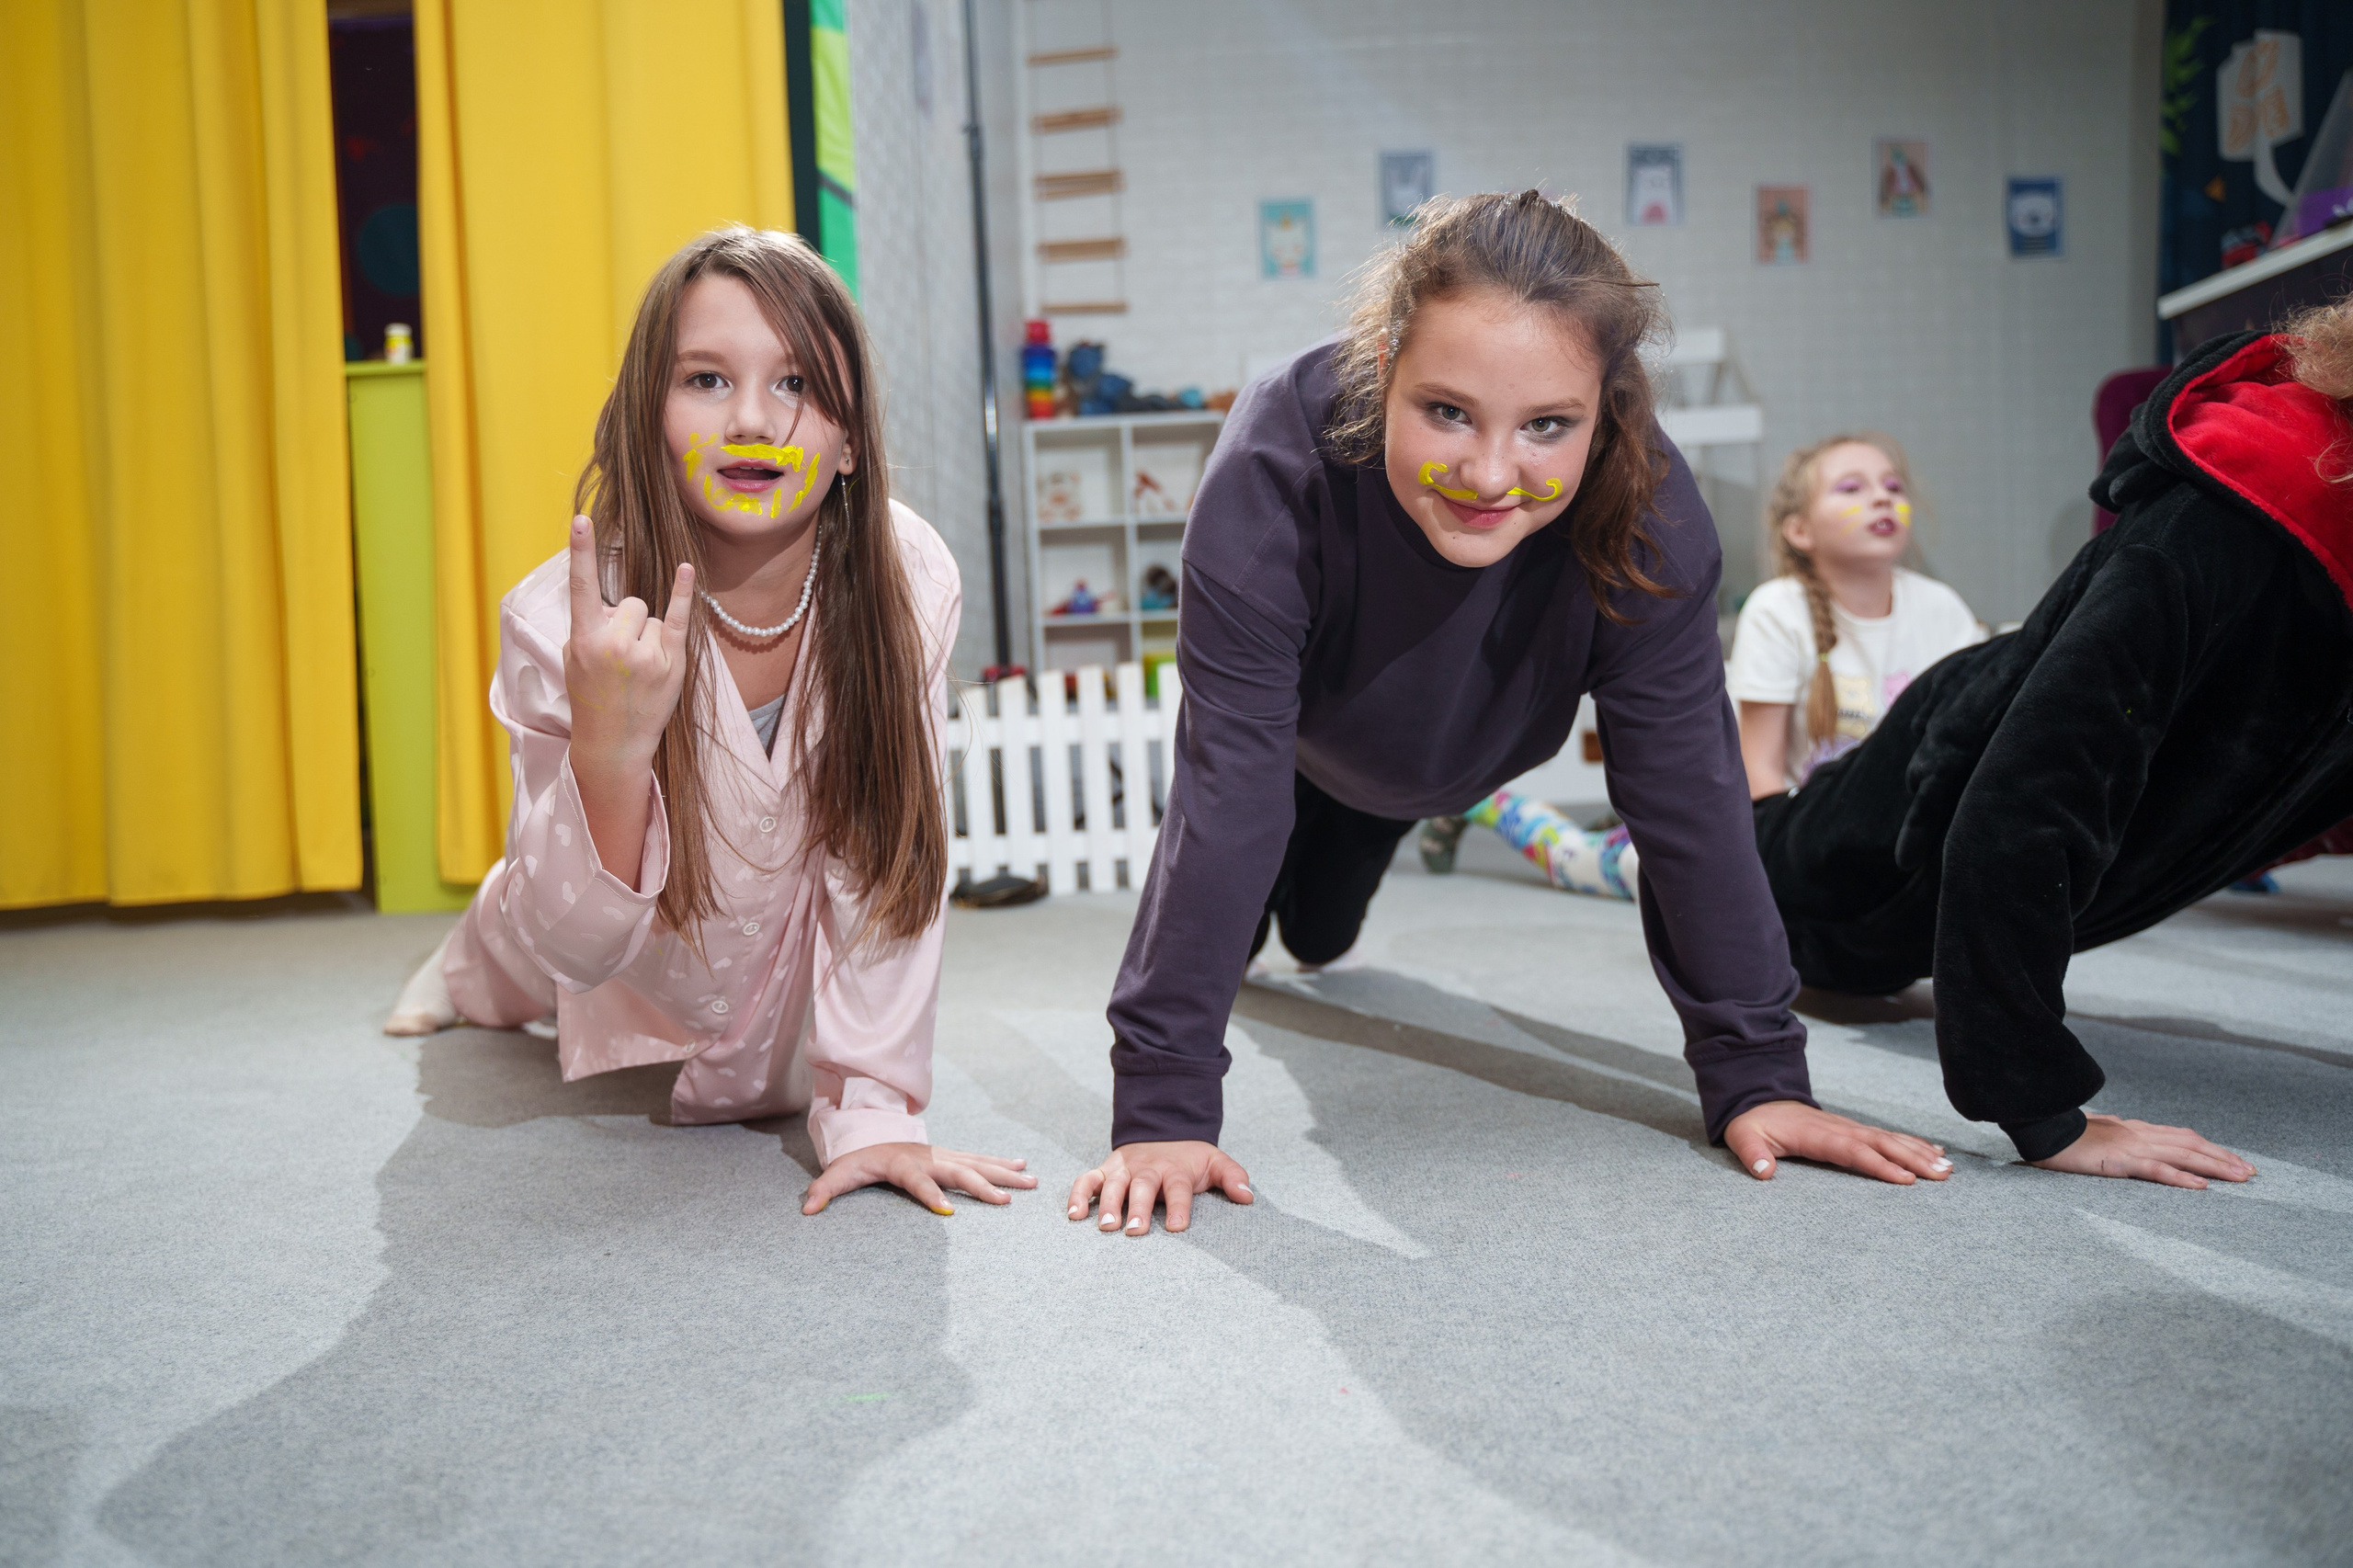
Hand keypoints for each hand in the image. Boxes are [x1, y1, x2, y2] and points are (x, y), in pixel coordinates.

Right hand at [563, 515, 693, 768]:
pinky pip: (679, 618)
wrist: (613, 743)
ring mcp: (645, 654)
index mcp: (583, 640)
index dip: (580, 551)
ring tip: (637, 668)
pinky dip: (683, 593)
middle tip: (620, 658)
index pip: (581, 587)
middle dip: (627, 621)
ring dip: (647, 633)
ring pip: (652, 615)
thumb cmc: (592, 694)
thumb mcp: (573, 659)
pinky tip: (685, 569)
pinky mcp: (671, 663)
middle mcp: (614, 644)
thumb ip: (590, 626)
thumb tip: (617, 605)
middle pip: (631, 603)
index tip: (581, 520)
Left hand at [801, 1143, 1035, 1215]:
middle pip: (959, 1171)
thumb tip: (807, 1209)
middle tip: (1006, 1200)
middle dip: (983, 1185)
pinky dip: (1002, 1163)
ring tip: (1031, 1181)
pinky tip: (1024, 1167)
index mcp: (903, 1164)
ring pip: (977, 1163)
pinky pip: (980, 1159)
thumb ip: (824, 1189)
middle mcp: (929, 1157)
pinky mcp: (951, 1156)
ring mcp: (943, 1154)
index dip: (929, 1195)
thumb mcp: (839, 1172)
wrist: (874, 1132)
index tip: (946, 1211)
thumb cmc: (859, 1158)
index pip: (917, 1181)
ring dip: (1004, 1173)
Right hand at [1067, 1140, 1252, 1235]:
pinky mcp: (1105, 1170)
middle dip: (1137, 1209)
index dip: (1178, 1207)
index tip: (1176, 1227)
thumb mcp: (1215, 1161)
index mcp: (1176, 1169)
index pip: (1178, 1189)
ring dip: (1106, 1204)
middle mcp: (1148, 1168)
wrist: (1163, 1130)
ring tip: (1105, 1226)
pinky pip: (1086, 1180)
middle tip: (1134, 1232)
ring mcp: (1124, 1169)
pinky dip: (1077, 1195)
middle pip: (1142, 1187)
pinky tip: (1074, 1216)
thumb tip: (1248, 1197)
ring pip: (1113, 1185)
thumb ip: (1233, 1177)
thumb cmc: (1189, 1158)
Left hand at [1725, 1100, 1952, 1184]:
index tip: (1906, 1179)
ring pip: (1889, 1139)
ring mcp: (1849, 1126)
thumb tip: (1763, 1171)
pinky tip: (1934, 1151)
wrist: (1759, 1099)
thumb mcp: (1743, 1136)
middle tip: (1942, 1175)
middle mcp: (1839, 1128)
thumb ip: (1752, 1153)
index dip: (1879, 1164)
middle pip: (1881, 1144)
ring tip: (1947, 1168)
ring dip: (1919, 1152)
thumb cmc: (1754, 1124)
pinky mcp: (1854, 1129)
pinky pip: (1887, 1136)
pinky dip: (1912, 1143)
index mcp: (1816, 1134)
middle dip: (1913, 1159)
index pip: (1852, 1150)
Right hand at [2029, 1113, 2254, 1187]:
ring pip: (2183, 1155)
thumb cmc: (2063, 1133)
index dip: (2211, 1147)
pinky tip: (2200, 1187)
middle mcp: (2139, 1134)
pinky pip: (2156, 1170)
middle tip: (2251, 1172)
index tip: (2234, 1159)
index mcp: (2135, 1128)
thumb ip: (2115, 1134)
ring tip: (2240, 1178)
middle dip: (2224, 1158)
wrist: (2041, 1127)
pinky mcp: (2119, 1161)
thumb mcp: (2097, 1131)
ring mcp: (2131, 1146)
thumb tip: (2121, 1129)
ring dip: (2215, 1166)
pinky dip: (2181, 1178)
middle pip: (2191, 1144)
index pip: (2183, 1136)